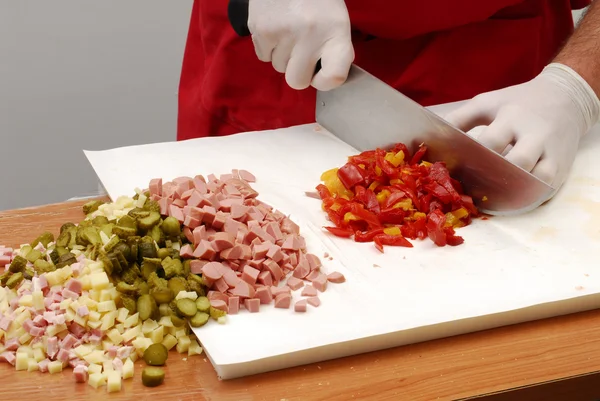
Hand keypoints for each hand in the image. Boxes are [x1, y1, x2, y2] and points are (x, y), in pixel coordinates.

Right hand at [247, 0, 353, 90]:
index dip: (325, 82)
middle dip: (297, 71)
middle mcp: (311, 33)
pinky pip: (263, 57)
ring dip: (283, 55)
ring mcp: (284, 32)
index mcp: (336, 31)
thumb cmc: (317, 0)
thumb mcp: (336, 20)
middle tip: (301, 50)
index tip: (321, 74)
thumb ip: (335, 51)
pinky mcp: (261, 30)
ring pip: (279, 68)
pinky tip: (276, 27)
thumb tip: (326, 80)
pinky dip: (268, 46)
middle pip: (298, 81)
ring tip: (289, 30)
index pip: (334, 76)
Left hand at [444, 63, 599, 189]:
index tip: (456, 171)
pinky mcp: (562, 165)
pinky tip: (514, 196)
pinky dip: (531, 193)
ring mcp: (552, 151)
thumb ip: (459, 119)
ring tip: (493, 195)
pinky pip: (548, 185)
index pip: (491, 141)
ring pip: (538, 177)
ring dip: (515, 188)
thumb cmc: (517, 102)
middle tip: (475, 188)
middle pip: (518, 161)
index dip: (473, 159)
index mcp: (512, 116)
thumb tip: (431, 136)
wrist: (565, 96)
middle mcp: (534, 133)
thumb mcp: (487, 103)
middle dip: (496, 177)